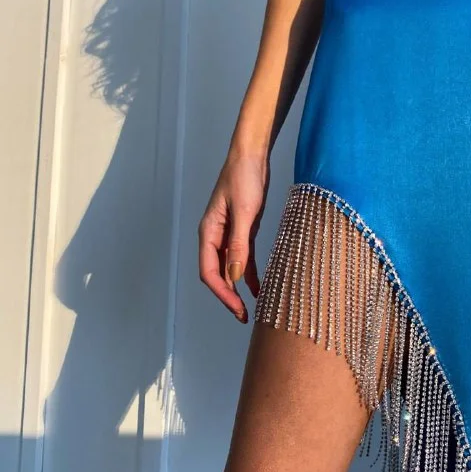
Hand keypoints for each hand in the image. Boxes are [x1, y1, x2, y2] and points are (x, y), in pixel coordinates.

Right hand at [197, 152, 268, 322]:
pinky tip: (261, 288)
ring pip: (231, 269)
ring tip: (251, 309)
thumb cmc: (244, 177)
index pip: (209, 271)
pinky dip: (251, 274)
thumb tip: (235, 276)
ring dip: (239, 288)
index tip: (237, 308)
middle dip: (229, 296)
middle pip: (217, 274)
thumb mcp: (244, 212)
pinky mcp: (243, 229)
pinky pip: (244, 258)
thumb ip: (239, 244)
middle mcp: (215, 235)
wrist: (251, 155)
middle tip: (244, 316)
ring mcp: (229, 233)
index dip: (222, 293)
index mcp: (208, 232)